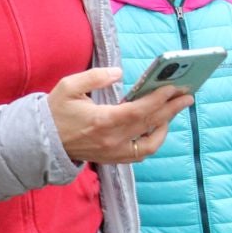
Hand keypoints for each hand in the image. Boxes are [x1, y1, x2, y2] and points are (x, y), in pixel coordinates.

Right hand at [50, 68, 192, 165]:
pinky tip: (159, 127)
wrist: (43, 142)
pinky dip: (154, 141)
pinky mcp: (114, 159)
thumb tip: (118, 73)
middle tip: (188, 96)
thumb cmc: (56, 112)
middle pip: (149, 124)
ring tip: (174, 109)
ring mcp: (114, 152)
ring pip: (150, 143)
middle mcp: (111, 140)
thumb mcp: (69, 87)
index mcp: (101, 121)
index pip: (138, 111)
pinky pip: (141, 153)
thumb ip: (94, 77)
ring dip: (166, 125)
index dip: (158, 100)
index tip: (173, 88)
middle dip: (171, 109)